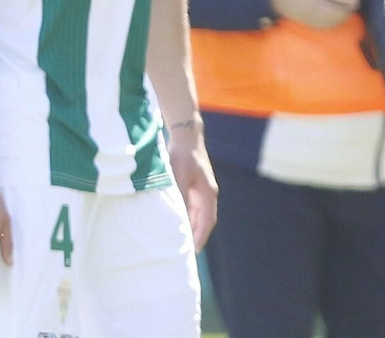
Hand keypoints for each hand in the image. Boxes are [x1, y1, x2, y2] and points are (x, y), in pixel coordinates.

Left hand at [167, 121, 217, 250]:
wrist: (185, 135)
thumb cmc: (182, 155)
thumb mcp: (179, 176)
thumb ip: (179, 195)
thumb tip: (178, 216)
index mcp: (208, 193)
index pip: (207, 221)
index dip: (200, 236)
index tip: (192, 250)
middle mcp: (207, 193)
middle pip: (204, 220)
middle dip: (196, 234)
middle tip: (185, 250)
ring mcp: (202, 189)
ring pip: (198, 213)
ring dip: (191, 225)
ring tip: (180, 240)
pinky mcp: (194, 184)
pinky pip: (192, 205)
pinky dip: (186, 214)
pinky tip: (177, 220)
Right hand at [270, 0, 358, 29]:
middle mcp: (310, 1)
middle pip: (334, 11)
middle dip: (347, 10)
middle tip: (354, 6)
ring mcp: (306, 12)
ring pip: (329, 20)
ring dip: (340, 18)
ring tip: (346, 12)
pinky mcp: (303, 19)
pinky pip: (320, 25)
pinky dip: (331, 24)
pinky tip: (335, 19)